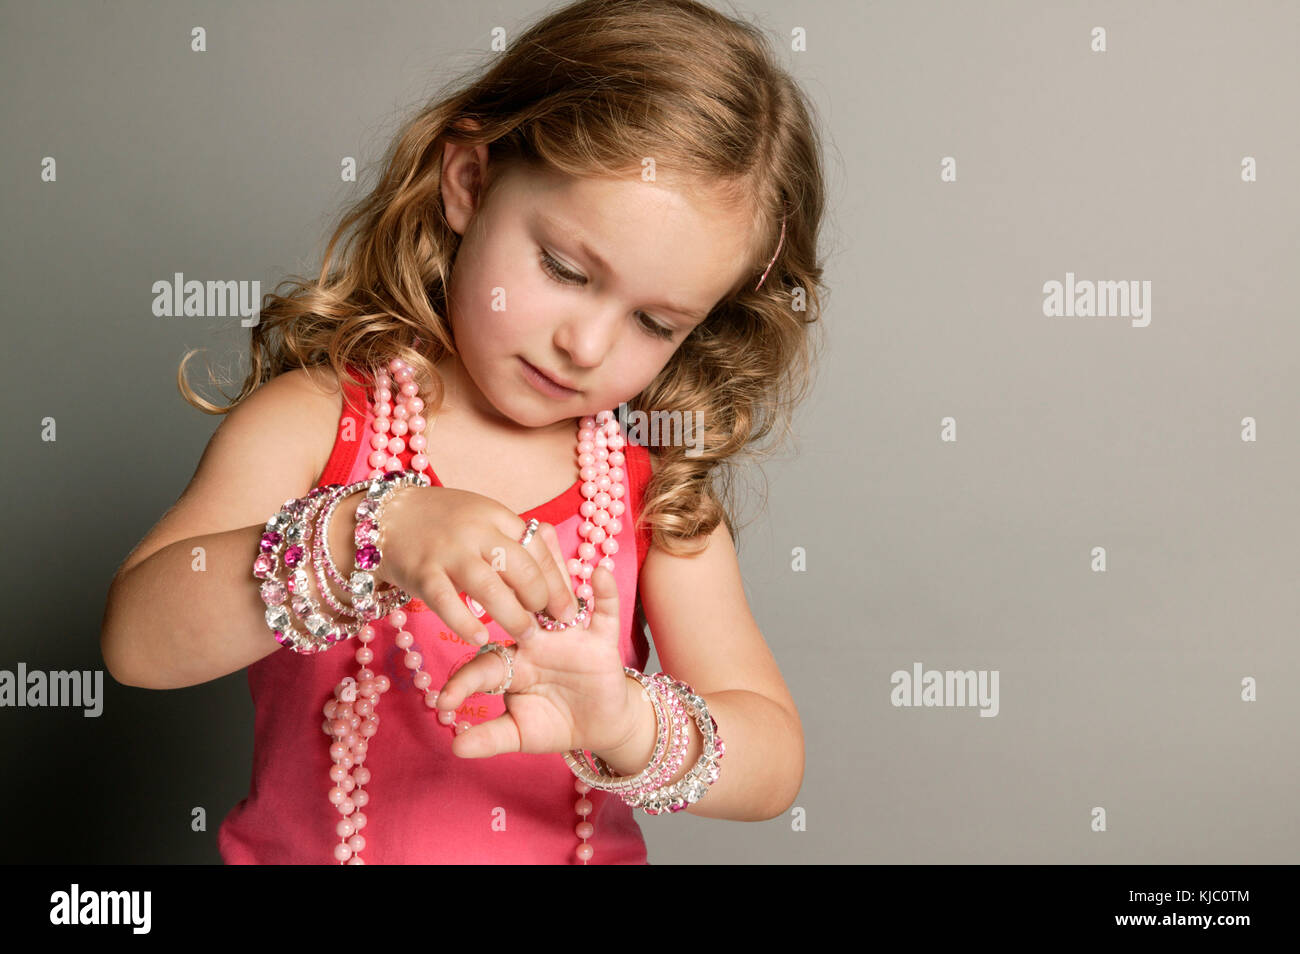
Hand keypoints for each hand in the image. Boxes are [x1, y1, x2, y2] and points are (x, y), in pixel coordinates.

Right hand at [371, 484, 580, 644]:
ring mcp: (448, 550)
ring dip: (512, 615)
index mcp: (497, 516)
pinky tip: (481, 639)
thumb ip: (510, 545)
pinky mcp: (422, 571)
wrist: (386, 516)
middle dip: (540, 599)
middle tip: (548, 624)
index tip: (568, 610)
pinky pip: (447, 601)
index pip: (538, 550)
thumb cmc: (443, 524)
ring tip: (525, 635)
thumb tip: (547, 583)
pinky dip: (466, 622)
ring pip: (489, 587)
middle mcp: (476, 530)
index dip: (557, 583)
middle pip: (520, 567)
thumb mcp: (482, 521)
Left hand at [434, 564, 637, 759]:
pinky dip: (603, 592)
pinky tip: (599, 571)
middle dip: (503, 589)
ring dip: (554, 564)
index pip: (484, 664)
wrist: (601, 728)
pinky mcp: (600, 639)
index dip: (465, 681)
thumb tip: (455, 747)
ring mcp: (568, 636)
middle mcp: (536, 639)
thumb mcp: (521, 734)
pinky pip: (603, 611)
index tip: (445, 701)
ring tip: (543, 530)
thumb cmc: (555, 723)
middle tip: (484, 569)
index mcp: (511, 663)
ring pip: (558, 595)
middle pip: (516, 607)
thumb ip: (490, 738)